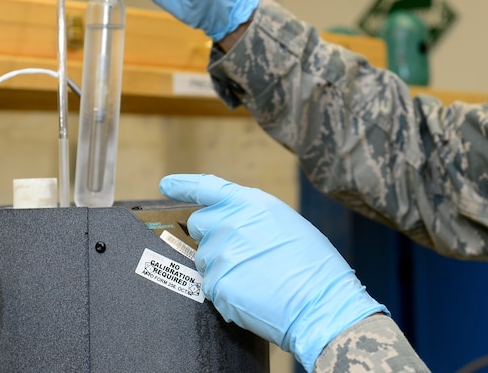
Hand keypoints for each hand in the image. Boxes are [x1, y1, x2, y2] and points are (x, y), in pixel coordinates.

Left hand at [159, 174, 386, 371]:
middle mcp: (230, 223)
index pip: (207, 187)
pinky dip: (227, 291)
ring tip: (255, 277)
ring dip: (222, 266)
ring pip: (205, 259)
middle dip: (210, 235)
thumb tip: (235, 224)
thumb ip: (253, 217)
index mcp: (251, 203)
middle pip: (199, 224)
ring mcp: (220, 254)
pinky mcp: (216, 284)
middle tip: (239, 252)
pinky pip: (212, 286)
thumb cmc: (313, 265)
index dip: (183, 184)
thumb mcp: (287, 223)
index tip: (166, 184)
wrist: (321, 303)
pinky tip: (253, 293)